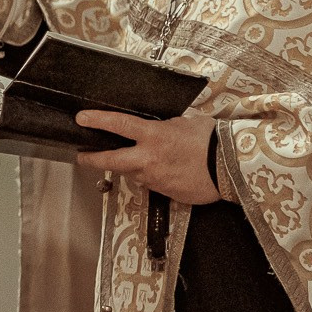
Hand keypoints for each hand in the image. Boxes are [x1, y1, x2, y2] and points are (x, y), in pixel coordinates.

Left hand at [74, 111, 218, 205]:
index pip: (118, 125)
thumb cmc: (211, 140)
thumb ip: (164, 127)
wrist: (230, 167)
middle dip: (92, 159)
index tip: (81, 118)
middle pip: (110, 160)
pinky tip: (162, 171)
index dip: (97, 120)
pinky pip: (151, 183)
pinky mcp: (164, 192)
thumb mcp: (184, 124)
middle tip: (82, 156)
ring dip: (128, 167)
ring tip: (134, 160)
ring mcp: (154, 178)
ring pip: (131, 173)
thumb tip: (157, 130)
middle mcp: (148, 159)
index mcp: (154, 136)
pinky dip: (151, 177)